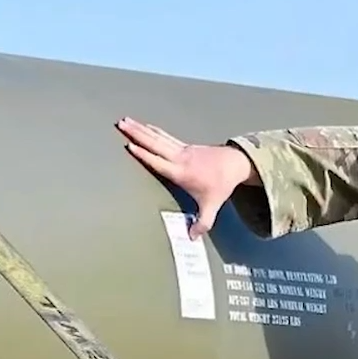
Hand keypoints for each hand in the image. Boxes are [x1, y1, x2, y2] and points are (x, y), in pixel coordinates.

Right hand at [115, 117, 253, 237]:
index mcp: (182, 173)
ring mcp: (182, 150)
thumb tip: (192, 237)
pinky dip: (153, 130)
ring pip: (158, 137)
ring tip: (126, 121)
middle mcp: (180, 158)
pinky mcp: (185, 146)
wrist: (235, 163)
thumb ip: (203, 222)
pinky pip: (165, 136)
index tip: (130, 146)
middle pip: (155, 144)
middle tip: (122, 124)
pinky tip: (145, 125)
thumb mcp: (213, 205)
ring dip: (141, 128)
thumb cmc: (222, 184)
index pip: (159, 163)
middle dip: (137, 134)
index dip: (144, 155)